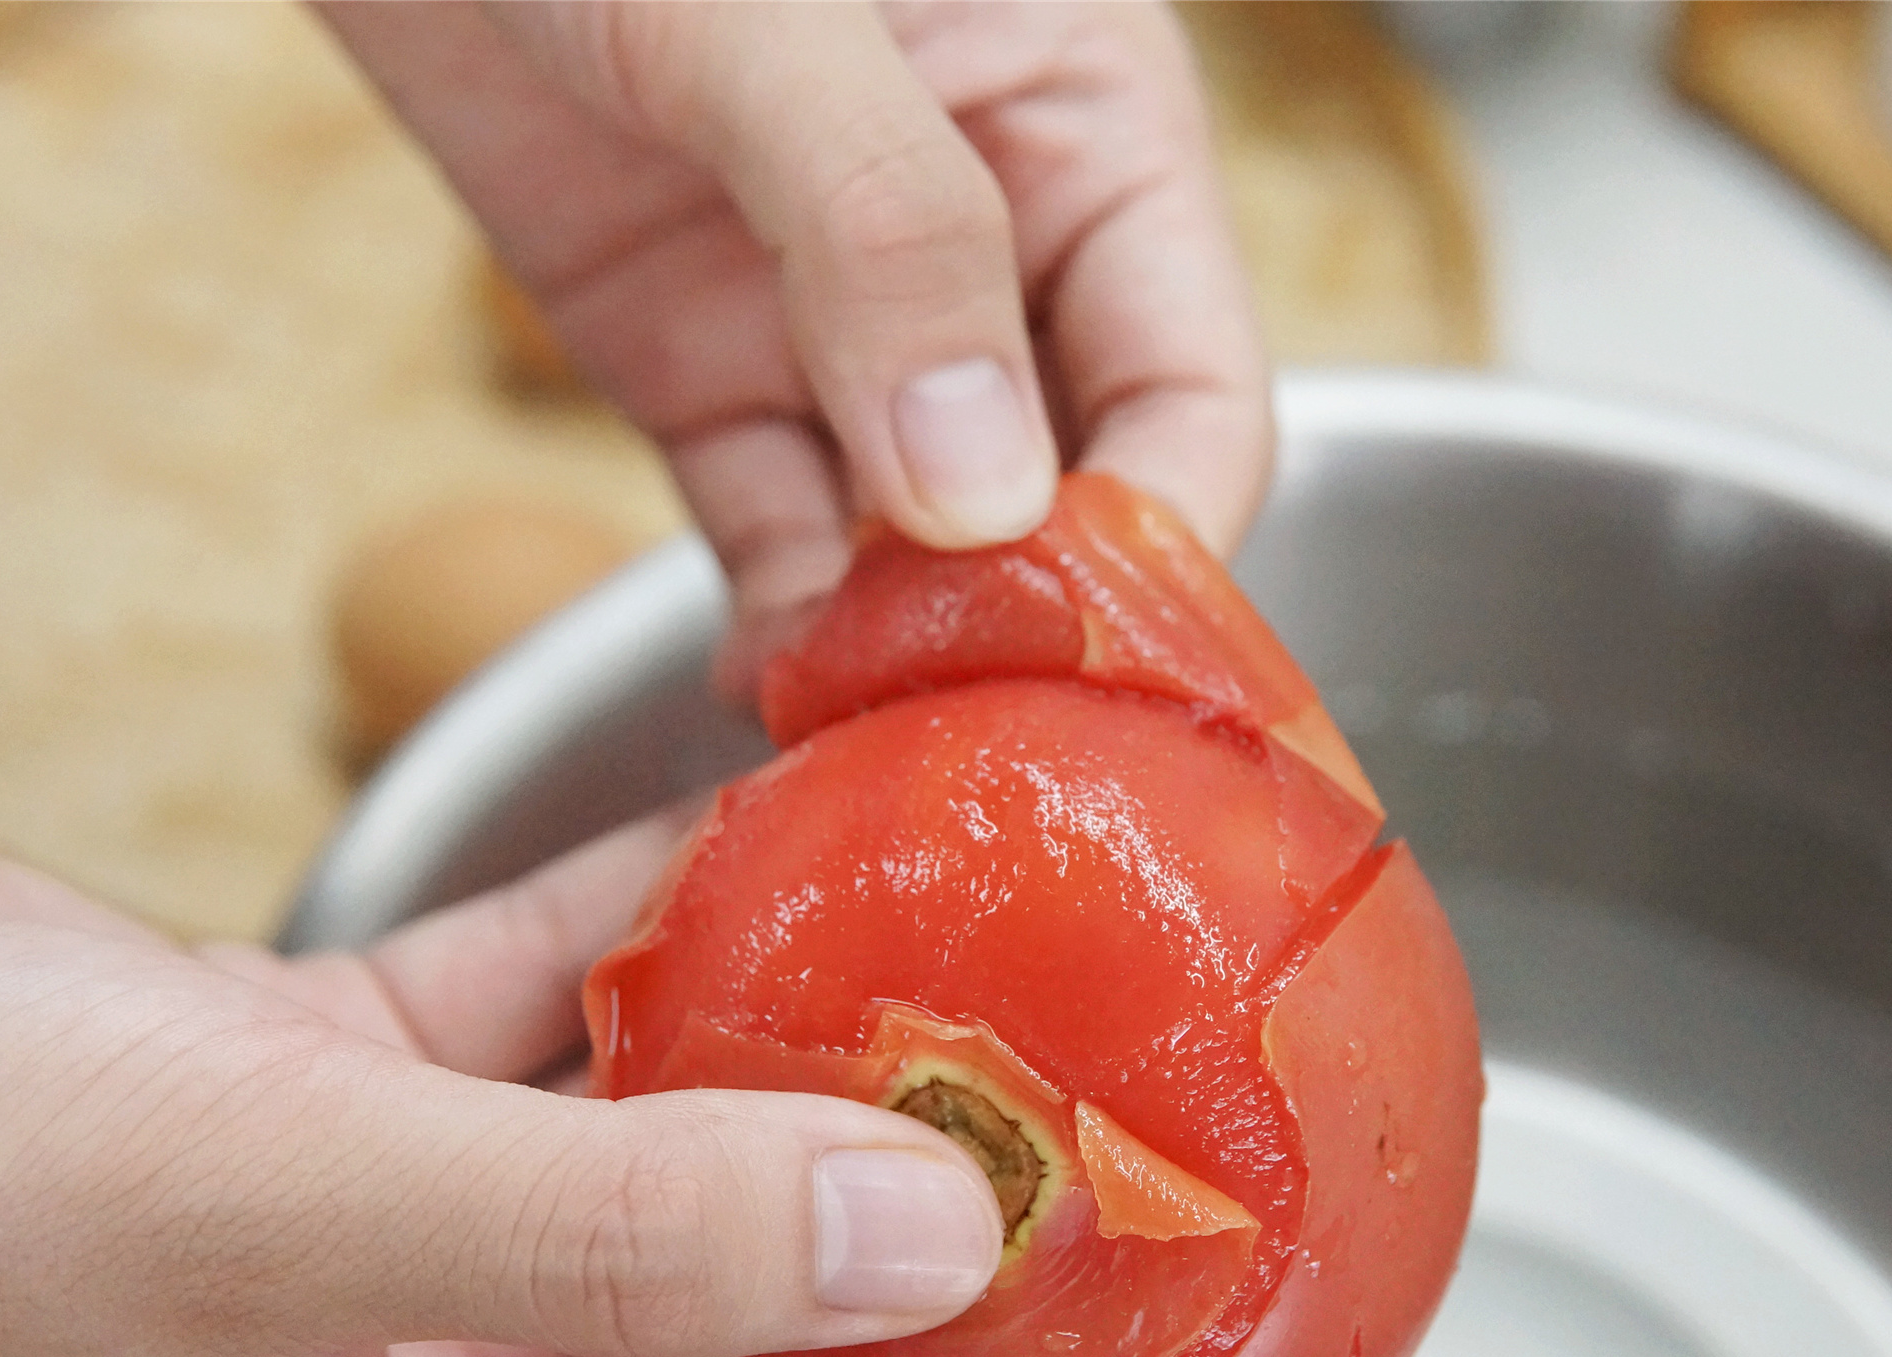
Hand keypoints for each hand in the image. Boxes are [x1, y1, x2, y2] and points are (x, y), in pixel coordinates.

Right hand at [0, 792, 1202, 1356]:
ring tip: (986, 985)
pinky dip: (655, 922)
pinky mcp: (343, 1073)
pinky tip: (768, 819)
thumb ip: (615, 1228)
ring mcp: (395, 1234)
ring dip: (811, 1084)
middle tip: (1110, 1218)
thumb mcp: (287, 1211)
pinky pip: (557, 996)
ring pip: (670, 1170)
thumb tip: (939, 1229)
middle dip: (939, 1330)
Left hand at [321, 0, 1272, 692]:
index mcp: (1084, 122)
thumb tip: (984, 496)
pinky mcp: (700, 370)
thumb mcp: (762, 11)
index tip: (1077, 654)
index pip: (1190, 386)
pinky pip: (775, 534)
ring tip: (857, 747)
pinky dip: (780, 628)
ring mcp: (836, 320)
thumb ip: (891, 229)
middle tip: (963, 741)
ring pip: (919, 540)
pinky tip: (768, 694)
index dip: (1156, 534)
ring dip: (898, 651)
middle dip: (1027, 620)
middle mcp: (986, 241)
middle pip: (1073, 491)